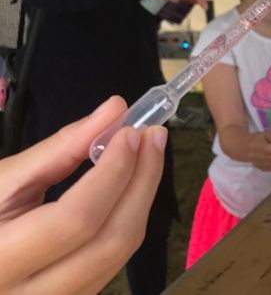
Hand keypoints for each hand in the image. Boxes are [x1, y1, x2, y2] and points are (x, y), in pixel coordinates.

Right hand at [0, 96, 165, 294]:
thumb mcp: (3, 180)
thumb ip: (60, 147)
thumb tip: (115, 110)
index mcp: (0, 261)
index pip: (74, 221)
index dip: (112, 173)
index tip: (132, 131)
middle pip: (110, 241)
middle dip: (142, 181)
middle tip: (153, 136)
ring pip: (120, 253)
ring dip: (143, 197)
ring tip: (148, 153)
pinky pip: (115, 259)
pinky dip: (130, 216)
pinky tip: (133, 185)